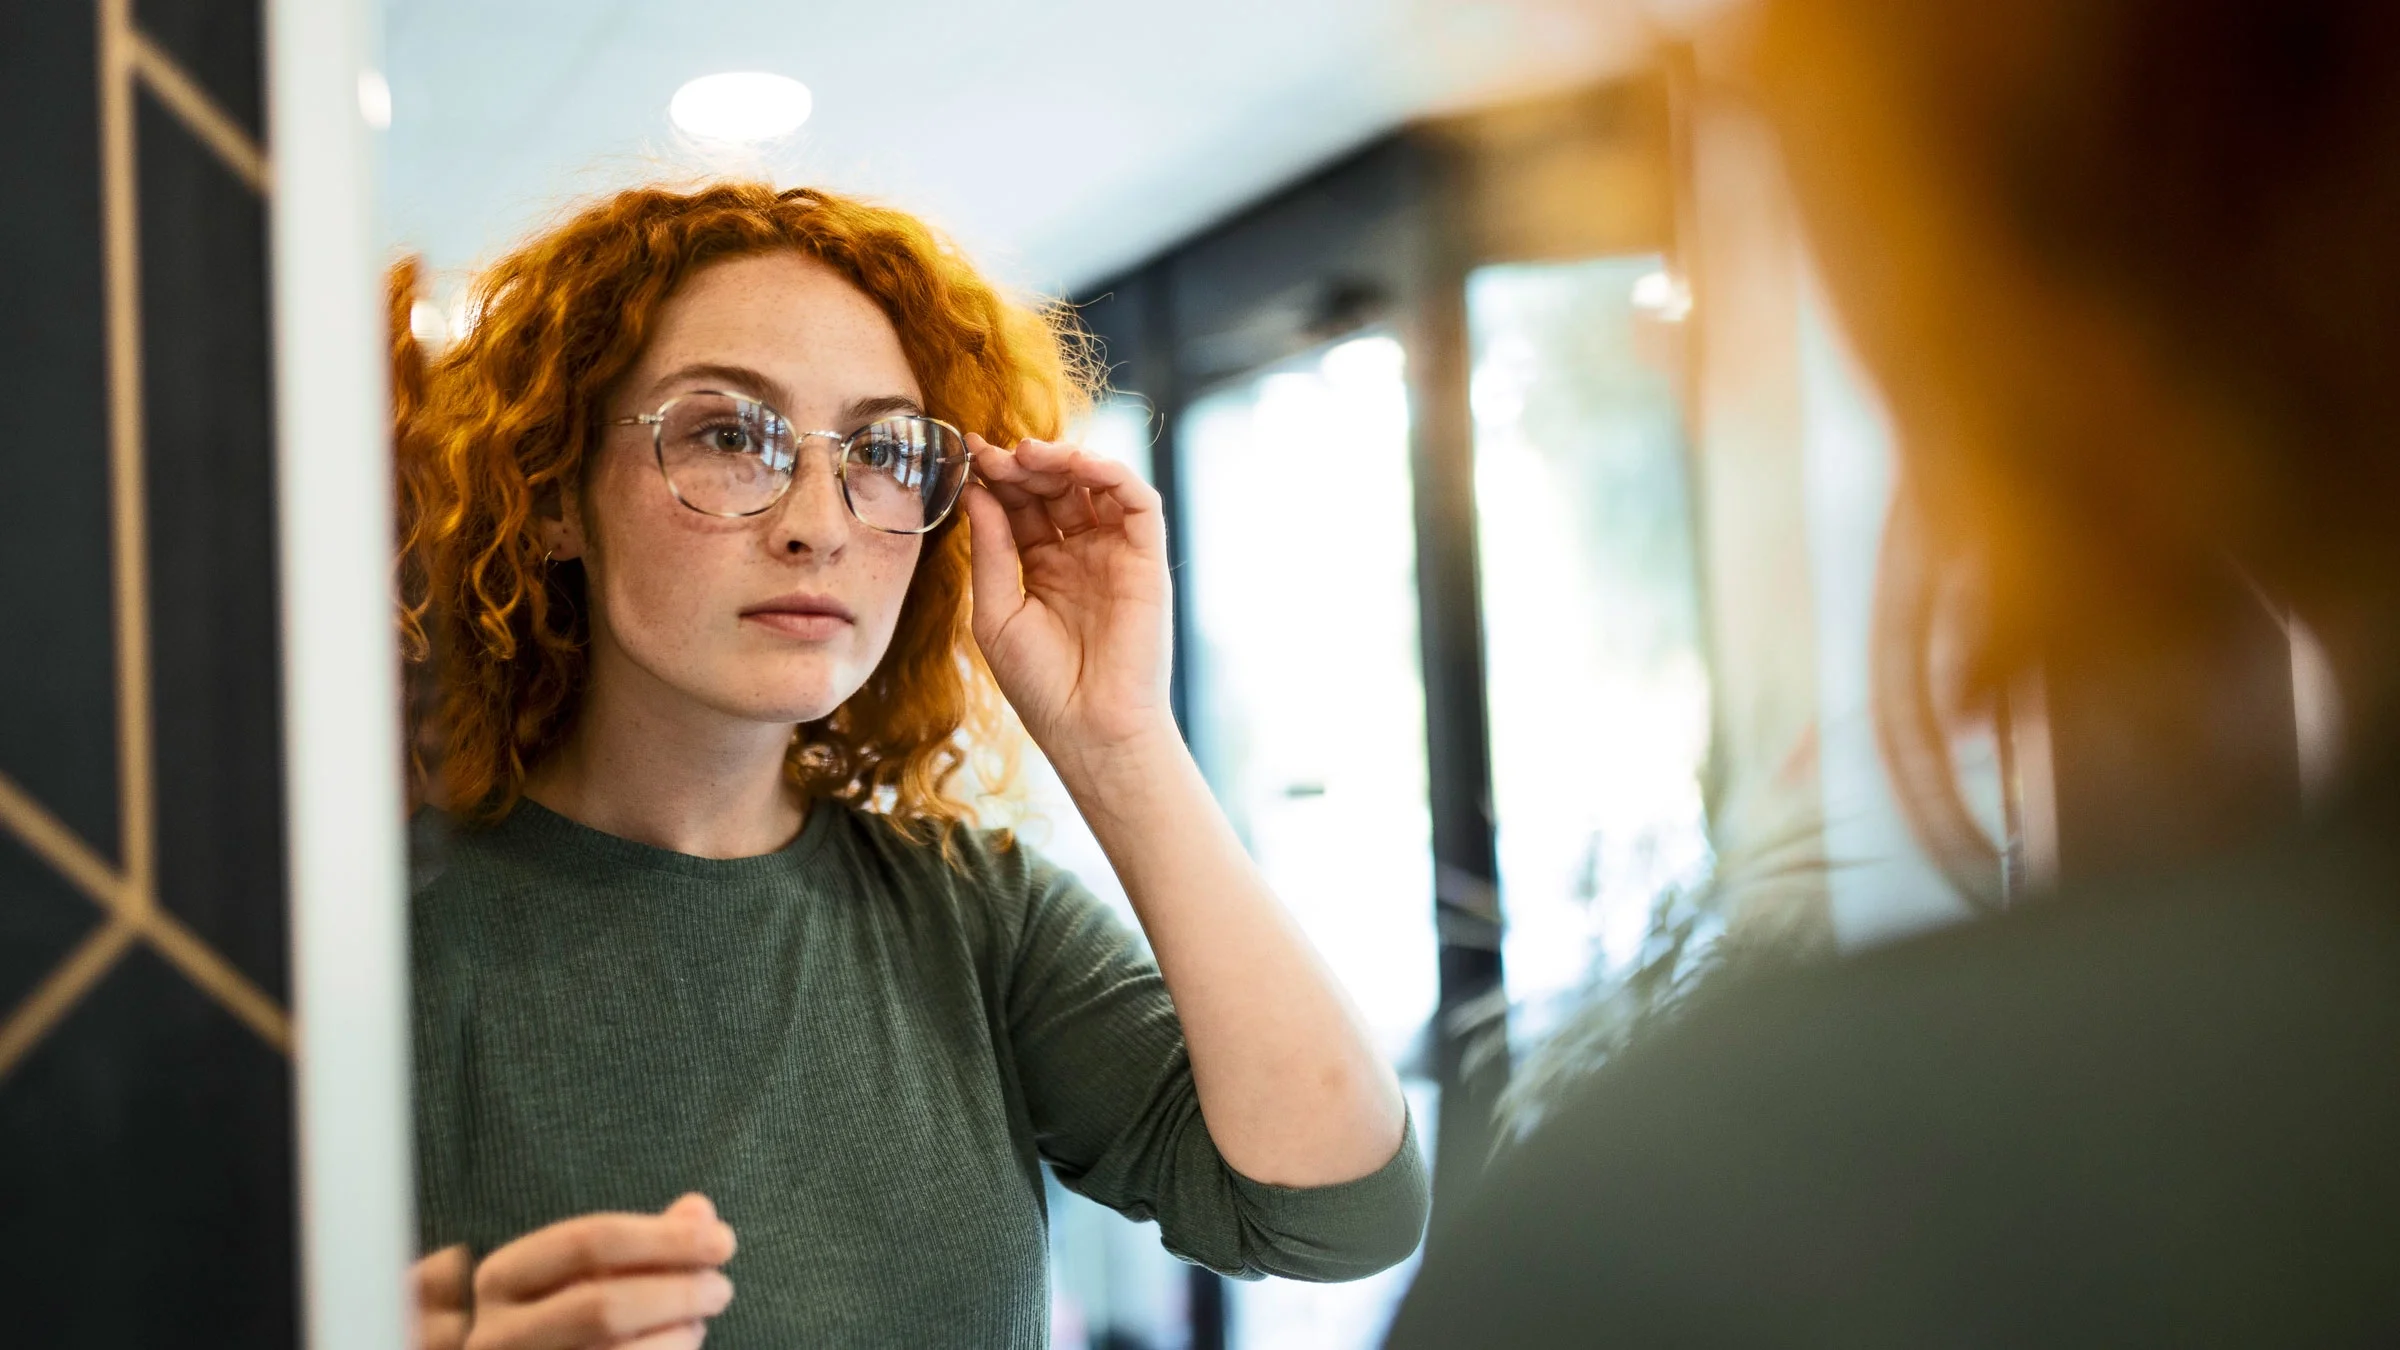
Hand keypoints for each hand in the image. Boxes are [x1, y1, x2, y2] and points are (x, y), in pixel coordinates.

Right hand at [411, 1193, 736, 1349]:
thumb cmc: (570, 1316)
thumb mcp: (593, 1271)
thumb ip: (646, 1242)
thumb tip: (699, 1212)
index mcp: (501, 1277)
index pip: (586, 1241)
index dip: (664, 1237)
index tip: (723, 1239)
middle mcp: (496, 1333)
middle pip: (602, 1306)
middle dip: (677, 1293)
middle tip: (722, 1288)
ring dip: (676, 1335)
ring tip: (699, 1322)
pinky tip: (681, 1344)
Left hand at [963, 434, 1174, 761]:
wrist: (1090, 729)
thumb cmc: (1041, 685)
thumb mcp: (997, 612)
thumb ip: (991, 550)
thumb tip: (978, 493)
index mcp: (1042, 567)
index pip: (1021, 506)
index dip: (998, 478)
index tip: (970, 454)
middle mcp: (1080, 554)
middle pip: (1054, 488)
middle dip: (1024, 464)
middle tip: (994, 453)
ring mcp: (1115, 553)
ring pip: (1095, 484)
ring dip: (1063, 458)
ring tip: (1028, 453)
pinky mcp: (1147, 558)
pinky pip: (1136, 500)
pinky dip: (1109, 472)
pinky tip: (1074, 464)